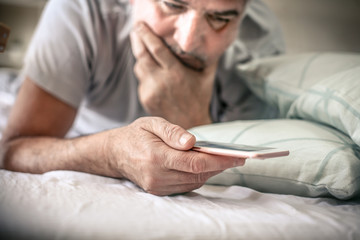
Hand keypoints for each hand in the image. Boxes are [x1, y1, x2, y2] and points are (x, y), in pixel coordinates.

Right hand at [105, 117, 244, 195]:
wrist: (115, 154)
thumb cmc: (136, 135)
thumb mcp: (152, 123)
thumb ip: (172, 132)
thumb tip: (192, 142)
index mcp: (155, 156)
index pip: (194, 162)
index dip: (219, 161)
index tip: (238, 157)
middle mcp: (157, 175)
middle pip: (197, 174)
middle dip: (220, 166)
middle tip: (237, 157)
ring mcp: (157, 186)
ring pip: (194, 181)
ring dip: (210, 171)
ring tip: (223, 159)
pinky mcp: (159, 191)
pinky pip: (186, 186)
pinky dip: (198, 176)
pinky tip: (204, 166)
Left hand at [130, 23, 216, 128]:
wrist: (190, 123)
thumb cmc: (199, 98)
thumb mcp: (206, 76)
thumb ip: (207, 58)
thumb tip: (209, 41)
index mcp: (176, 74)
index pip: (156, 49)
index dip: (147, 35)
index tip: (141, 26)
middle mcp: (161, 82)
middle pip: (142, 56)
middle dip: (137, 41)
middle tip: (136, 31)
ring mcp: (151, 91)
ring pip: (140, 67)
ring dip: (140, 57)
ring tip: (143, 48)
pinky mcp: (145, 98)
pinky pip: (141, 80)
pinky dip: (145, 73)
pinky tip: (151, 72)